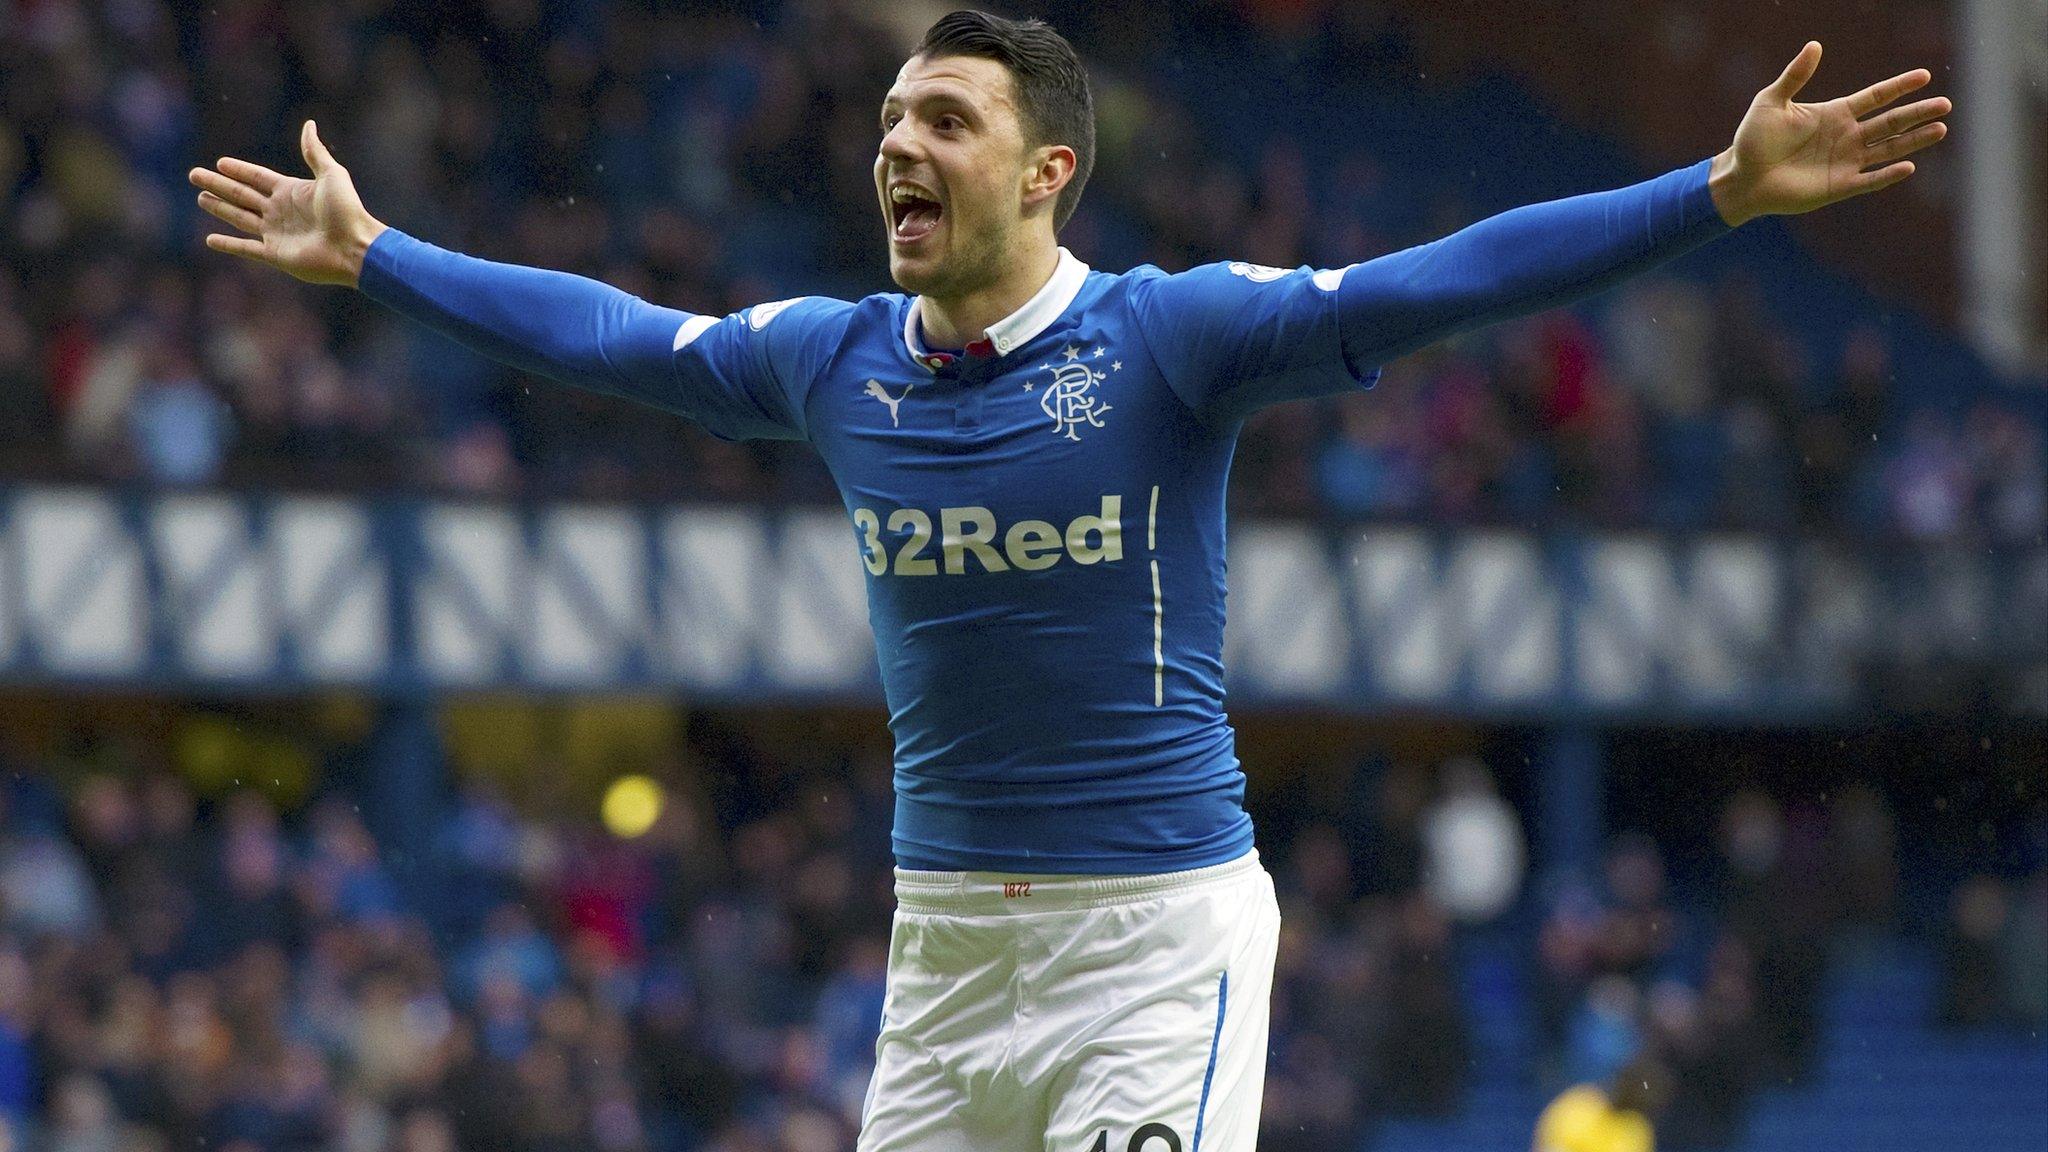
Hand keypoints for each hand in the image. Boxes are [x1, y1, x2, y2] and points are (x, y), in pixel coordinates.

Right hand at [189, 120, 387, 287]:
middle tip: (194, 175)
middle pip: (242, 195)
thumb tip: (309, 124)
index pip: (257, 177)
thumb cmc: (347, 210)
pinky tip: (210, 240)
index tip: (220, 162)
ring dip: (219, 208)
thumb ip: (315, 151)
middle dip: (218, 185)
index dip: (239, 170)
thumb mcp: (331, 174)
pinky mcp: (276, 254)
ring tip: (200, 198)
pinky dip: (228, 245)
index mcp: (291, 191)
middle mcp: (281, 211)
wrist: (355, 247)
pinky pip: (246, 248)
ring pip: (240, 218)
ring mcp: (277, 233)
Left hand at [1709, 42, 1949, 227]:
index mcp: (1835, 113)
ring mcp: (1846, 162)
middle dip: (1917, 113)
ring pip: (1888, 149)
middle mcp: (1847, 136)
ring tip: (1941, 129)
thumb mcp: (1771, 102)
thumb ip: (1795, 76)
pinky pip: (1869, 180)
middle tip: (1945, 105)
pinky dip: (1887, 175)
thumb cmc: (1753, 140)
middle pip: (1891, 122)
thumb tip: (1815, 45)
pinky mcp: (1839, 186)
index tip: (1924, 76)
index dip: (1899, 87)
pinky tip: (1907, 166)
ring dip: (1914, 141)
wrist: (1741, 178)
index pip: (1876, 97)